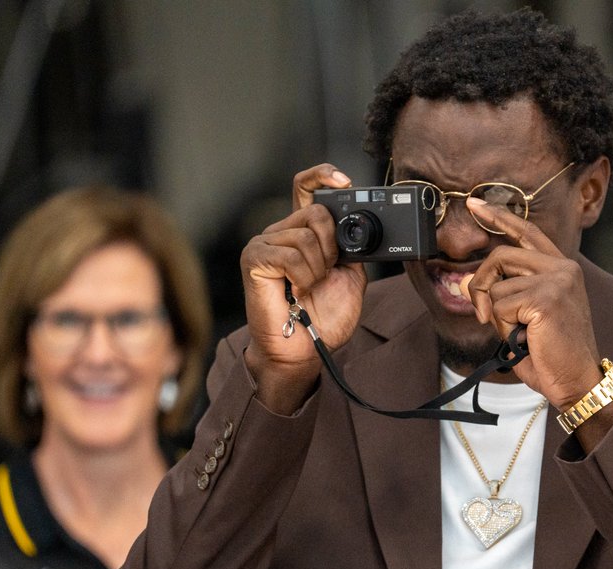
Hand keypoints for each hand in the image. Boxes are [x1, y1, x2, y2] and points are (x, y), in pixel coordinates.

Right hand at [240, 163, 367, 412]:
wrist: (305, 348)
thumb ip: (351, 248)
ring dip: (318, 268)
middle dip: (332, 245)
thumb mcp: (350, 276)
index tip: (344, 180)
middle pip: (316, 211)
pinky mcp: (254, 258)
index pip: (307, 189)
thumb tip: (359, 226)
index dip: (323, 176)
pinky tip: (297, 290)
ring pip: (305, 236)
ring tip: (308, 287)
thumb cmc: (324, 317)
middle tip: (326, 272)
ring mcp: (265, 243)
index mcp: (304, 233)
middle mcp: (282, 233)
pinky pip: (290, 254)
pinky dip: (303, 275)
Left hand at [459, 196, 603, 411]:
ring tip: (520, 335)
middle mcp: (562, 268)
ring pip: (497, 286)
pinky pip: (500, 306)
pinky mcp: (545, 298)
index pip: (527, 232)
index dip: (498, 216)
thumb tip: (469, 281)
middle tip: (484, 315)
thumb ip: (505, 293)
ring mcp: (556, 281)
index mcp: (562, 269)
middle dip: (482, 285)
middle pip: (500, 255)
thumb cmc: (552, 354)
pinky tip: (525, 339)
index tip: (474, 204)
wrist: (576, 381)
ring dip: (497, 317)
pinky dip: (503, 327)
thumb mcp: (526, 316)